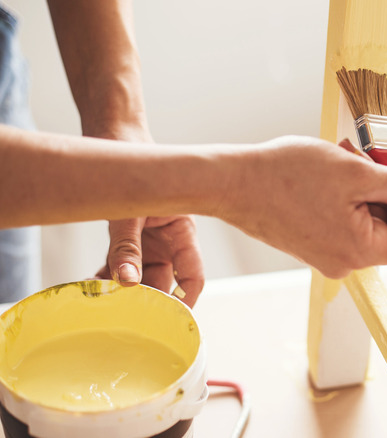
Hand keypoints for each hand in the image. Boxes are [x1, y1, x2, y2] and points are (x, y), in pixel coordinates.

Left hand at [89, 125, 204, 306]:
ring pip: (141, 277)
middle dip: (147, 300)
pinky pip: (122, 265)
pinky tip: (93, 284)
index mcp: (183, 233)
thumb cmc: (136, 168)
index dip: (186, 300)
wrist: (118, 138)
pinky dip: (109, 276)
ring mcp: (149, 241)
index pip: (193, 277)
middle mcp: (169, 242)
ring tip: (105, 300)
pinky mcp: (128, 239)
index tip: (170, 320)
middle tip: (127, 315)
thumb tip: (127, 282)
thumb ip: (126, 247)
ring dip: (124, 289)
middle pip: (164, 282)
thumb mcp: (129, 211)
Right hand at [217, 135, 386, 278]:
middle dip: (380, 193)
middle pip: (385, 230)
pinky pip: (339, 222)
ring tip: (338, 166)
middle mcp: (344, 264)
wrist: (234, 183)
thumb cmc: (289, 176)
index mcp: (360, 252)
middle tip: (361, 163)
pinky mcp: (309, 245)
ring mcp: (325, 256)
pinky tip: (323, 177)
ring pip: (362, 221)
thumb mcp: (357, 173)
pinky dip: (339, 198)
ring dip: (359, 191)